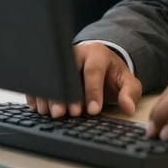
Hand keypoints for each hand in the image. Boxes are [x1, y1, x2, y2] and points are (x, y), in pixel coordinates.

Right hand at [26, 43, 141, 118]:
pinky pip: (39, 81)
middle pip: (68, 72)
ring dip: (49, 97)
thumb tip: (128, 108)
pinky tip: (39, 108)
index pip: (94, 70)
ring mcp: (60, 61)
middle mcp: (76, 53)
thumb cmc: (110, 74)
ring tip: (51, 114)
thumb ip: (130, 93)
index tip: (93, 110)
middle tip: (64, 113)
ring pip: (51, 76)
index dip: (93, 91)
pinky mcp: (49, 70)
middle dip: (65, 94)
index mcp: (97, 53)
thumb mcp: (126, 80)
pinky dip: (37, 95)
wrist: (98, 62)